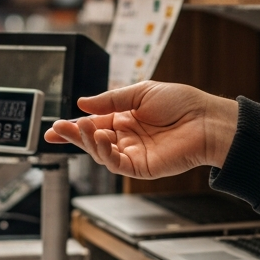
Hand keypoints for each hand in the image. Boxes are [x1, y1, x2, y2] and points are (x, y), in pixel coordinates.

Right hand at [44, 82, 237, 179]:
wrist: (205, 120)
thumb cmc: (182, 103)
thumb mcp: (141, 92)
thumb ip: (110, 100)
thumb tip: (82, 104)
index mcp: (125, 119)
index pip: (93, 124)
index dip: (73, 126)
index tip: (54, 127)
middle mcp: (126, 138)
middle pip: (91, 140)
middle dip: (73, 135)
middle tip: (58, 129)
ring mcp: (132, 154)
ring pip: (100, 153)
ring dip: (87, 141)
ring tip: (82, 127)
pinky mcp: (140, 167)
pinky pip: (115, 164)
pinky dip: (104, 153)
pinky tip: (100, 138)